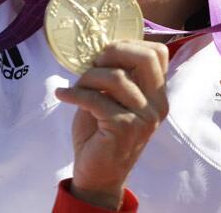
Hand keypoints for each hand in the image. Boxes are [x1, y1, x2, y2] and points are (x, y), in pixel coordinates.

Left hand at [55, 40, 168, 209]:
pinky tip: (62, 95)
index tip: (105, 54)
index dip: (130, 44)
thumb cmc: (102, 134)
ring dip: (87, 78)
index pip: (158, 53)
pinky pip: (96, 99)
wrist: (98, 175)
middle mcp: (157, 105)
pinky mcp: (124, 128)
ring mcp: (144, 118)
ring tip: (74, 87)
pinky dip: (74, 93)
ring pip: (116, 77)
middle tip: (92, 63)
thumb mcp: (113, 100)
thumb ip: (117, 76)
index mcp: (158, 95)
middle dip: (114, 52)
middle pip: (145, 58)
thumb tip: (101, 49)